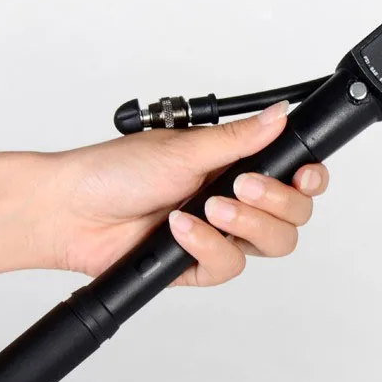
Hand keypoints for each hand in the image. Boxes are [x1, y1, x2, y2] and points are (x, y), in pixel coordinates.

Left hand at [47, 101, 328, 285]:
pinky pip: (229, 265)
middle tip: (243, 185)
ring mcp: (218, 233)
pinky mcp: (199, 263)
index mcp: (234, 164)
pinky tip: (181, 229)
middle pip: (293, 215)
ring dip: (246, 224)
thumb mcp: (184, 148)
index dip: (309, 179)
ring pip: (270, 244)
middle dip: (276, 202)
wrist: (72, 210)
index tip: (304, 174)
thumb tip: (280, 115)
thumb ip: (239, 139)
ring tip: (210, 206)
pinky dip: (208, 246)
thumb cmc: (116, 170)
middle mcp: (232, 198)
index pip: (292, 176)